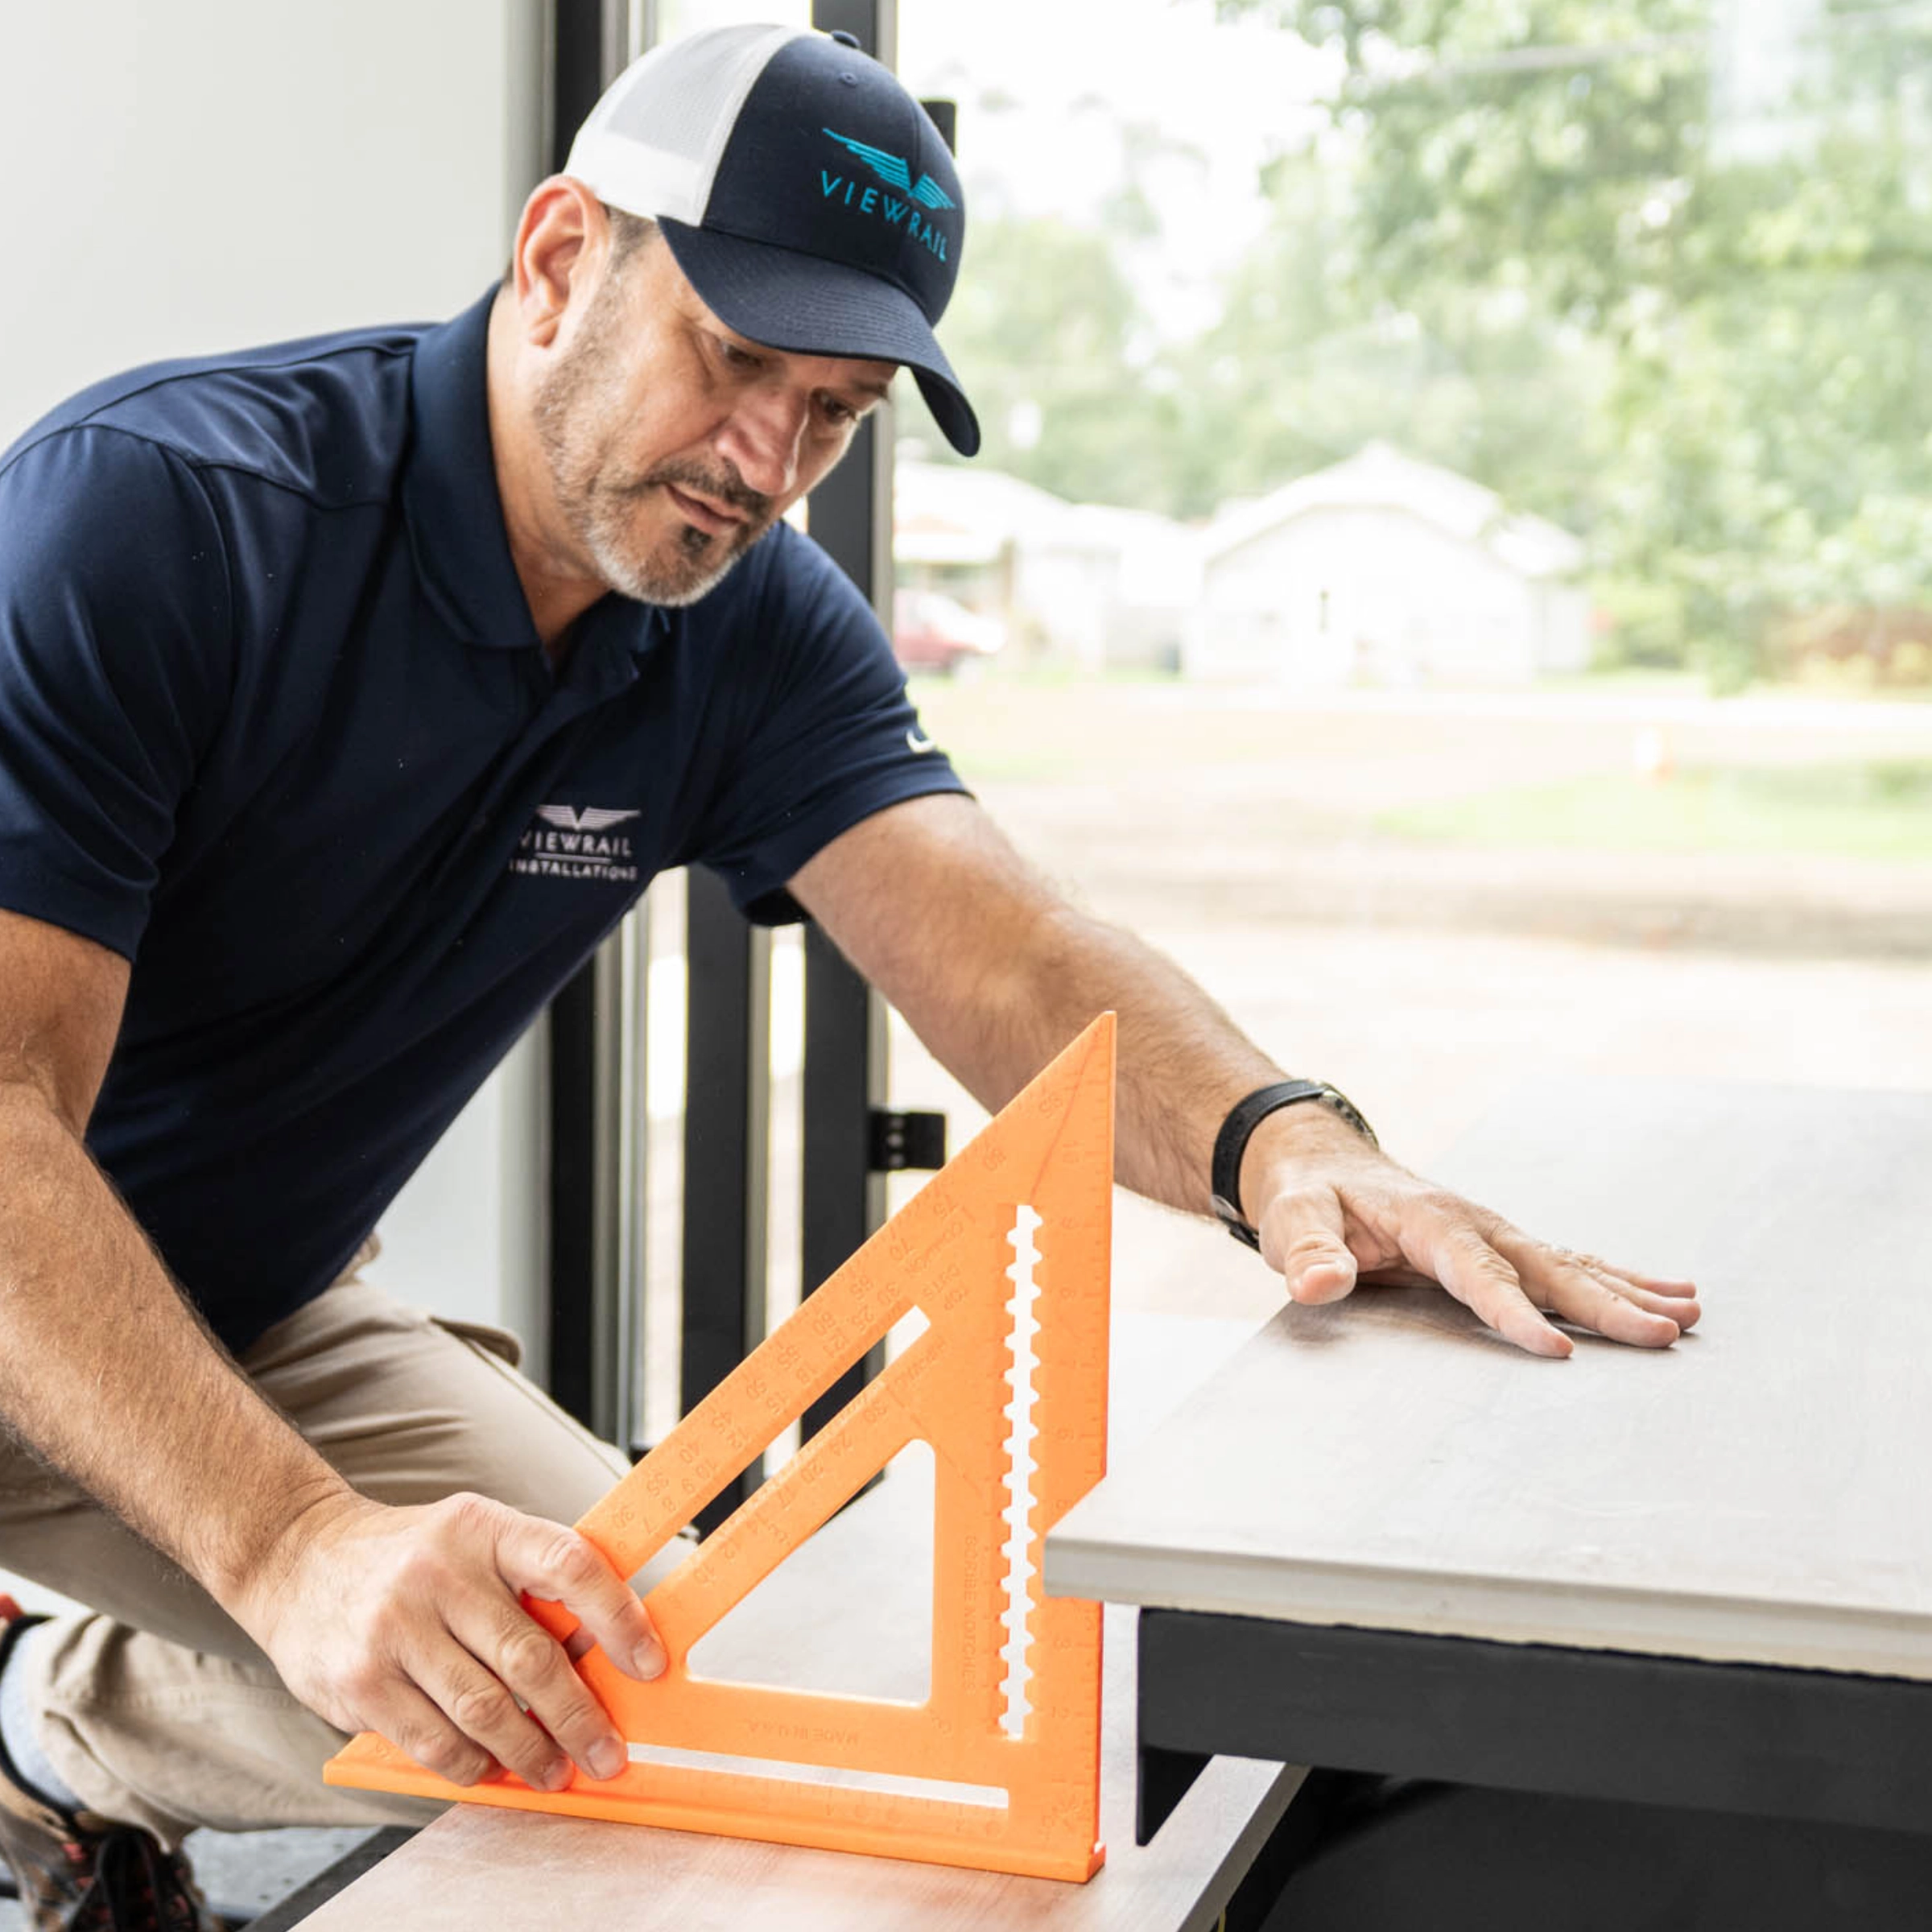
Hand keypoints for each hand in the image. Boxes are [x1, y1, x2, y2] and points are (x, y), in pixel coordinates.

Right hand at [232, 1489, 665, 1789]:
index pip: (570, 1565)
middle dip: (580, 1715)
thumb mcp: (475, 1539)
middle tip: (607, 1752)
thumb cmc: (410, 1557)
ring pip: (486, 1709)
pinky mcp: (361, 1681)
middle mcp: (440, 1573)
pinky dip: (472, 1765)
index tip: (649, 1663)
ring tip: (556, 1771)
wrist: (298, 1558)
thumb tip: (606, 1652)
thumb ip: (531, 1583)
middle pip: (531, 1655)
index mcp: (485, 1529)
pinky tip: (492, 1768)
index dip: (619, 1617)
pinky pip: (434, 1742)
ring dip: (531, 1752)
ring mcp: (395, 1627)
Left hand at [1242, 1109, 1700, 1357]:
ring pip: (1570, 1264)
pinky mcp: (1500, 1247)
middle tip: (1666, 1333)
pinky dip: (1617, 1281)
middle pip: (1547, 1268)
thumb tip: (1317, 1284)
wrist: (1317, 1162)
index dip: (1515, 1312)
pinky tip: (1667, 1297)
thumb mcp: (1290, 1218)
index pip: (1478, 1271)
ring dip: (1629, 1291)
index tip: (1557, 1350)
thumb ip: (1304, 1252)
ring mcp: (1493, 1233)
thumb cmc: (1307, 1195)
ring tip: (1689, 1316)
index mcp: (1429, 1219)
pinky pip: (1566, 1265)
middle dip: (1607, 1303)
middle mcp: (1475, 1223)